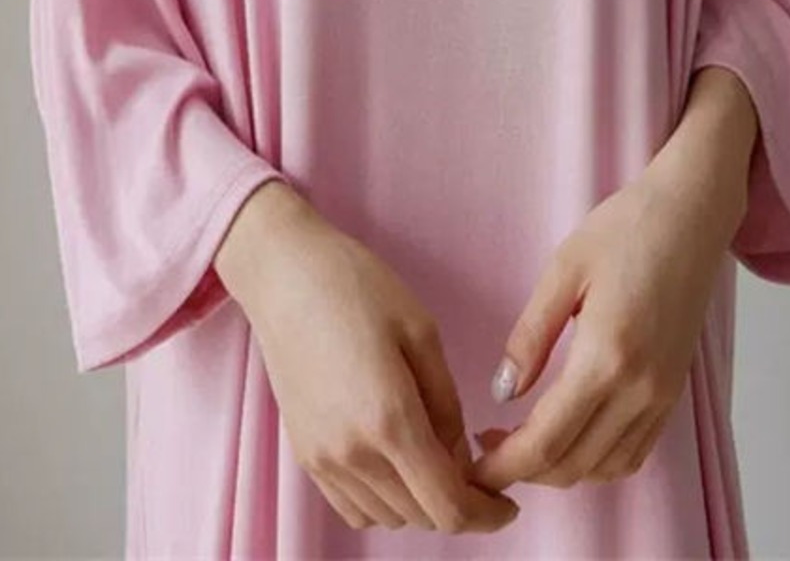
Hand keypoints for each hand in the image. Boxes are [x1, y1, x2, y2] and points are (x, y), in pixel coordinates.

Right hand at [215, 181, 520, 533]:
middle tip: (473, 468)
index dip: (488, 515)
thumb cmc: (355, 285)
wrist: (281, 272)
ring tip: (431, 454)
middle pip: (422, 517)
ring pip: (388, 516)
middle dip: (457, 502)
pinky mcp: (302, 452)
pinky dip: (382, 499)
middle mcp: (352, 453)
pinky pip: (352, 506)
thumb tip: (460, 457)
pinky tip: (392, 458)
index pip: (449, 506)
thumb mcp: (421, 331)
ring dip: (419, 501)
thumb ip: (447, 403)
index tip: (508, 505)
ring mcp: (322, 458)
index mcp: (390, 419)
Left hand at [469, 133, 748, 491]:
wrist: (691, 214)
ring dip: (558, 470)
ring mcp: (663, 396)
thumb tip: (500, 393)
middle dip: (523, 472)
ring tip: (516, 443)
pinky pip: (634, 452)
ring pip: (605, 468)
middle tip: (482, 451)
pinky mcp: (674, 393)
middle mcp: (640, 390)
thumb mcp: (561, 271)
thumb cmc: (623, 229)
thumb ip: (529, 337)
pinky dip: (595, 461)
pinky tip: (566, 436)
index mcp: (606, 358)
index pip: (546, 441)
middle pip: (573, 465)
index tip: (469, 465)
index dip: (503, 465)